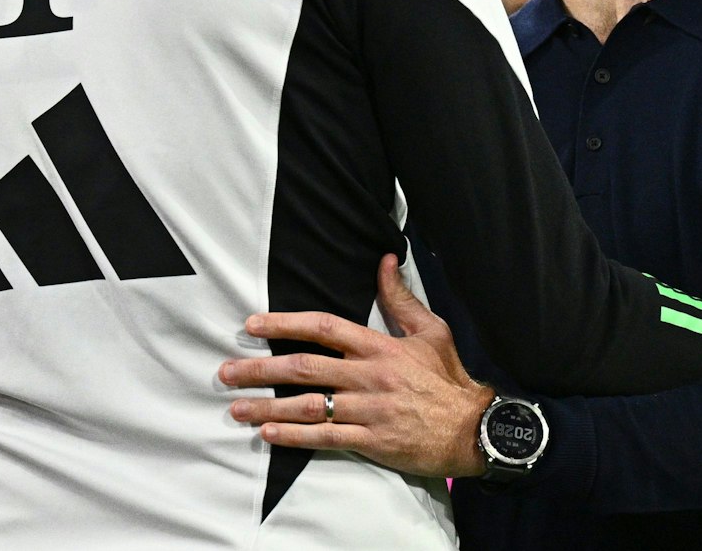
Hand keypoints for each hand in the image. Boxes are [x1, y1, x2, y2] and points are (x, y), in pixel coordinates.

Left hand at [221, 254, 491, 478]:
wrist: (474, 429)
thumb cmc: (450, 378)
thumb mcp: (431, 330)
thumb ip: (400, 298)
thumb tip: (385, 260)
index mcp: (379, 346)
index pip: (324, 328)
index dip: (285, 323)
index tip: (253, 323)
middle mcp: (368, 376)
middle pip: (304, 368)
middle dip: (260, 369)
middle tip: (226, 372)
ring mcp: (368, 410)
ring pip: (307, 405)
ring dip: (267, 407)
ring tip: (236, 408)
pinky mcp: (371, 441)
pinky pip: (325, 437)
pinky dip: (294, 436)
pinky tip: (268, 435)